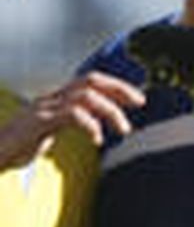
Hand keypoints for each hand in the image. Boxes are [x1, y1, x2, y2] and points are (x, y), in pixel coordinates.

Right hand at [0, 72, 142, 169]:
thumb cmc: (19, 146)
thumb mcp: (50, 132)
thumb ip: (70, 123)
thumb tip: (94, 125)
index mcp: (56, 98)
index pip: (91, 81)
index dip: (116, 85)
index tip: (138, 97)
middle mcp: (51, 98)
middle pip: (90, 80)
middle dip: (119, 88)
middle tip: (141, 102)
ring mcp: (43, 108)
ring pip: (86, 96)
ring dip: (111, 111)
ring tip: (125, 129)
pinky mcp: (37, 122)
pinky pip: (71, 114)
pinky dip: (90, 124)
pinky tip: (97, 139)